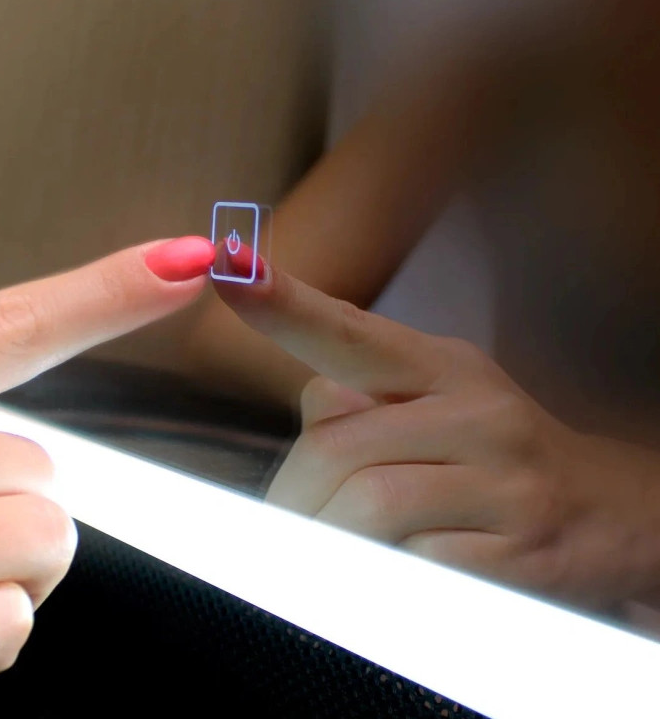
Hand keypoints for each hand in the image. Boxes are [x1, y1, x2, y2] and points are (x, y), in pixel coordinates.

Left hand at [216, 260, 659, 611]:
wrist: (608, 514)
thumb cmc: (492, 454)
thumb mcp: (435, 401)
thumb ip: (359, 397)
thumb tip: (308, 405)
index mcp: (441, 369)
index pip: (351, 332)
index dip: (287, 304)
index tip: (230, 268)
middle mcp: (477, 414)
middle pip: (337, 447)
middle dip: (293, 495)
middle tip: (285, 524)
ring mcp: (503, 484)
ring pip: (369, 506)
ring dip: (328, 537)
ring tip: (327, 550)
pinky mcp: (518, 556)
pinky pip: (415, 565)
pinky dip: (384, 572)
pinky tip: (395, 569)